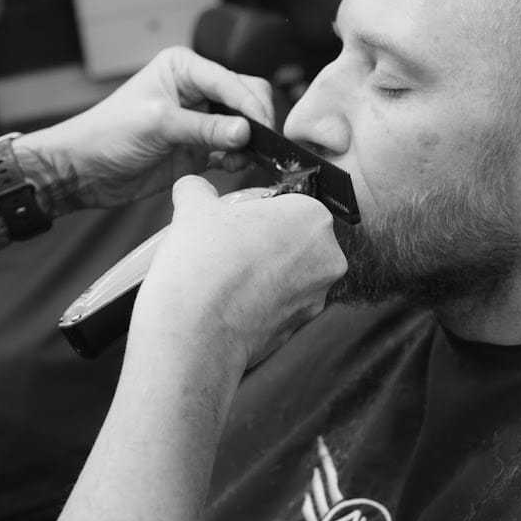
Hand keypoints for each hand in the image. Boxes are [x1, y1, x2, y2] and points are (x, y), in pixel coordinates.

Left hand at [38, 47, 272, 207]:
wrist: (85, 171)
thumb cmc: (109, 134)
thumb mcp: (158, 125)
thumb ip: (205, 129)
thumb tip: (247, 132)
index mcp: (185, 68)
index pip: (233, 81)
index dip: (250, 105)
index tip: (263, 131)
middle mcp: (197, 90)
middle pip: (245, 99)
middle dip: (255, 123)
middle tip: (259, 148)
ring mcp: (200, 121)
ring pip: (244, 127)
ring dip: (248, 145)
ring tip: (238, 161)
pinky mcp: (200, 149)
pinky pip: (232, 151)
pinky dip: (237, 160)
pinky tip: (228, 168)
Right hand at [131, 175, 347, 370]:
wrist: (195, 334)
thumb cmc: (202, 265)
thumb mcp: (193, 208)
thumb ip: (197, 189)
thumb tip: (193, 186)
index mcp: (314, 217)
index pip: (287, 204)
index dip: (256, 212)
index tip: (232, 223)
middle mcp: (327, 258)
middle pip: (293, 239)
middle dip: (264, 243)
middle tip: (227, 249)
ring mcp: (316, 298)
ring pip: (288, 274)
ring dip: (262, 273)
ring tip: (224, 277)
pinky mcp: (299, 329)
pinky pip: (279, 305)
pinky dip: (259, 302)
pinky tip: (230, 302)